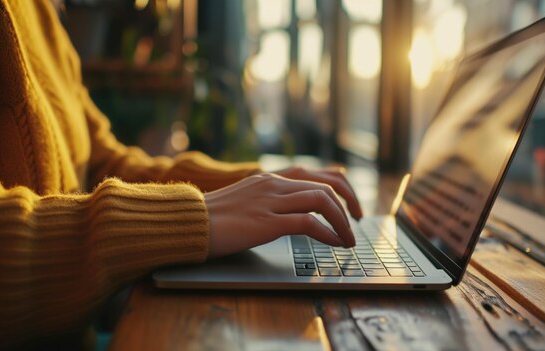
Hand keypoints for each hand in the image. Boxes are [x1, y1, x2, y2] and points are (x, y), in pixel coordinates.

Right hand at [204, 173, 355, 257]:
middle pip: (326, 186)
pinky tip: (335, 244)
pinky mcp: (267, 222)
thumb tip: (287, 218)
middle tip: (357, 223)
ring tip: (349, 239)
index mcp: (269, 178)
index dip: (339, 191)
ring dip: (342, 222)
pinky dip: (328, 233)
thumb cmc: (212, 220)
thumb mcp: (244, 203)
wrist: (187, 223)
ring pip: (322, 201)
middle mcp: (273, 184)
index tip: (348, 207)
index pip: (315, 176)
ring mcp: (270, 201)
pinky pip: (309, 223)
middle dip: (349, 205)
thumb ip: (266, 204)